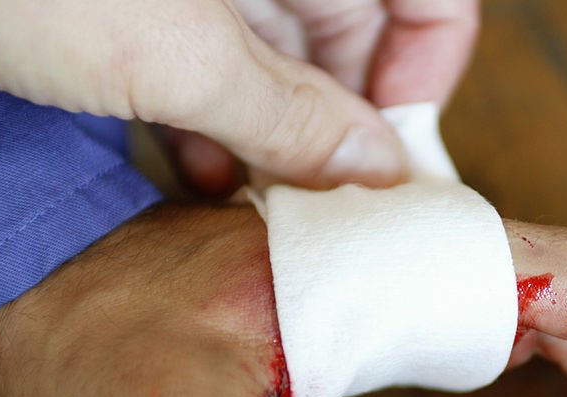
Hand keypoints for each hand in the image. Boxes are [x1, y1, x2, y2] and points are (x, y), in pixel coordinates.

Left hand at [0, 1, 477, 190]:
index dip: (426, 71)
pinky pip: (209, 70)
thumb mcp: (171, 52)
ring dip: (277, 141)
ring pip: (277, 64)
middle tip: (328, 207)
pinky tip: (203, 176)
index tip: (397, 154)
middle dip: (344, 126)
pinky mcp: (140, 16)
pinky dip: (215, 126)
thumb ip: (288, 114)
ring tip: (261, 203)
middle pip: (350, 38)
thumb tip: (375, 165)